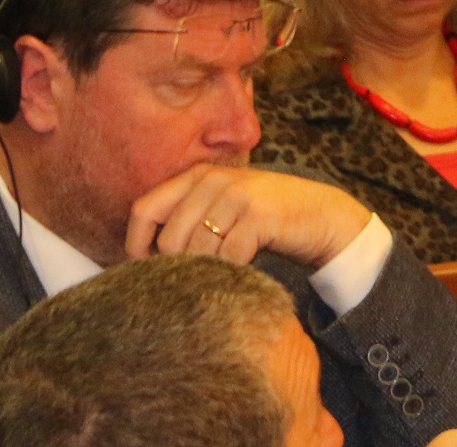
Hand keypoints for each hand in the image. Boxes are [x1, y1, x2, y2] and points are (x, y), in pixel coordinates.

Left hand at [126, 164, 371, 269]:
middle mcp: (213, 180)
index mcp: (197, 176)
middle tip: (197, 280)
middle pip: (169, 239)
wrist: (320, 216)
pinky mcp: (257, 215)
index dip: (136, 245)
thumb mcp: (222, 207)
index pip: (144, 209)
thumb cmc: (264, 220)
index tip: (145, 271)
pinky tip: (243, 271)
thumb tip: (142, 257)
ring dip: (208, 273)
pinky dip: (232, 273)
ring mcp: (236, 195)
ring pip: (197, 251)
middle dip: (178, 268)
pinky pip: (227, 257)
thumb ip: (188, 219)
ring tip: (223, 276)